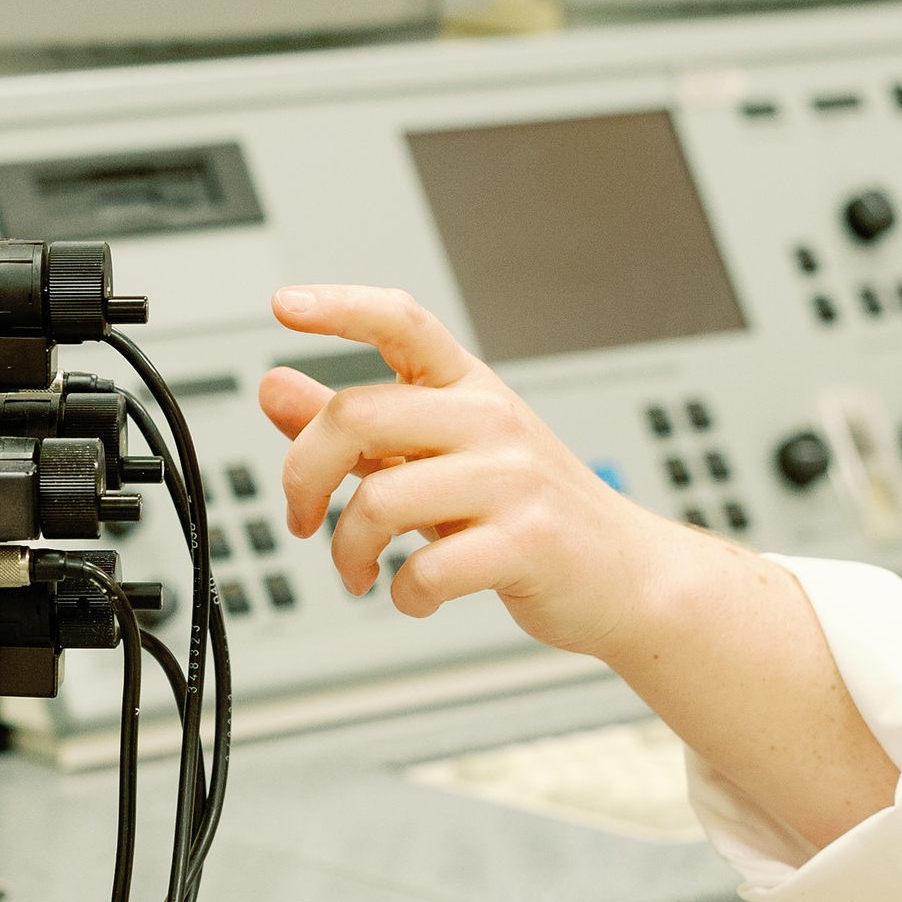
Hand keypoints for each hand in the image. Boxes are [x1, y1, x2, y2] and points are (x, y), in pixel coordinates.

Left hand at [257, 284, 694, 655]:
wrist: (627, 576)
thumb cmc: (528, 513)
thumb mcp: (441, 458)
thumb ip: (359, 428)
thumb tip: (274, 386)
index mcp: (470, 388)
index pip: (402, 321)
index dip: (339, 306)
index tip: (283, 306)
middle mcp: (491, 420)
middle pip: (358, 416)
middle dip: (303, 478)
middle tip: (302, 518)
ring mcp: (514, 480)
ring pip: (379, 501)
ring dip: (347, 552)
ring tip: (359, 571)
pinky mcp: (527, 543)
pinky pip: (426, 569)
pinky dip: (402, 595)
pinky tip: (414, 595)